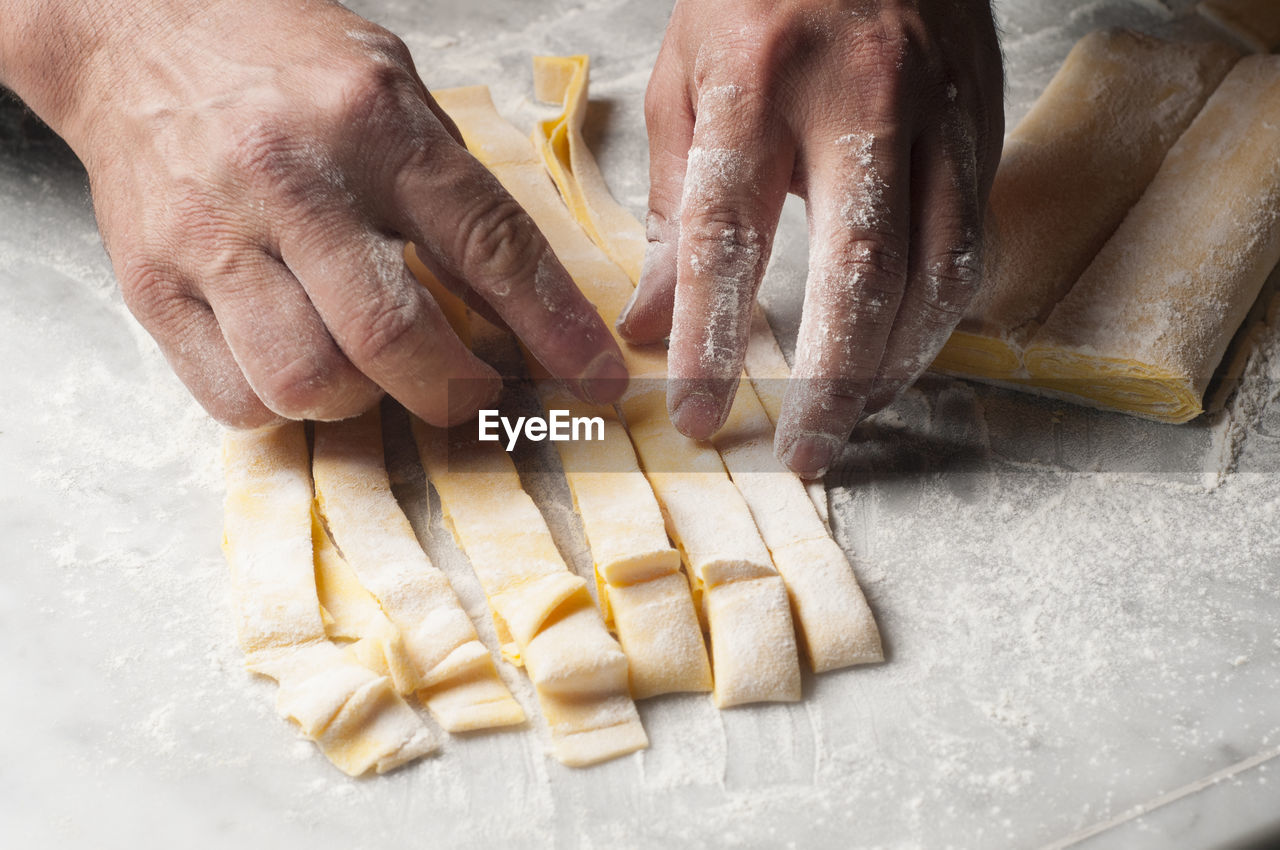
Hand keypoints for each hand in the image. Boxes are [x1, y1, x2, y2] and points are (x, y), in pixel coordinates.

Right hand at [0, 0, 627, 427]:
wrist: (136, 31)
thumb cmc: (283, 63)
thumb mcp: (394, 89)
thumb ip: (455, 192)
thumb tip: (525, 305)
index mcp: (372, 122)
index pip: (487, 244)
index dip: (553, 326)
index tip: (594, 377)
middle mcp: (292, 180)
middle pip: (392, 336)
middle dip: (454, 391)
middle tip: (474, 391)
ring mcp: (213, 238)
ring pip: (307, 381)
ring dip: (362, 403)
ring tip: (371, 371)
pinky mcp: (153, 285)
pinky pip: (233, 399)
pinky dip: (284, 409)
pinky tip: (300, 366)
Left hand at [622, 0, 1002, 476]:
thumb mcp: (684, 77)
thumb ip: (668, 203)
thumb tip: (647, 323)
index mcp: (757, 82)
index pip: (728, 236)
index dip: (712, 338)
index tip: (699, 413)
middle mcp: (860, 101)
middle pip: (857, 270)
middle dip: (831, 380)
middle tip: (805, 452)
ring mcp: (938, 115)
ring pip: (935, 269)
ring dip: (894, 363)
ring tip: (850, 417)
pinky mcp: (984, 129)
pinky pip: (972, 244)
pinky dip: (939, 317)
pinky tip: (900, 353)